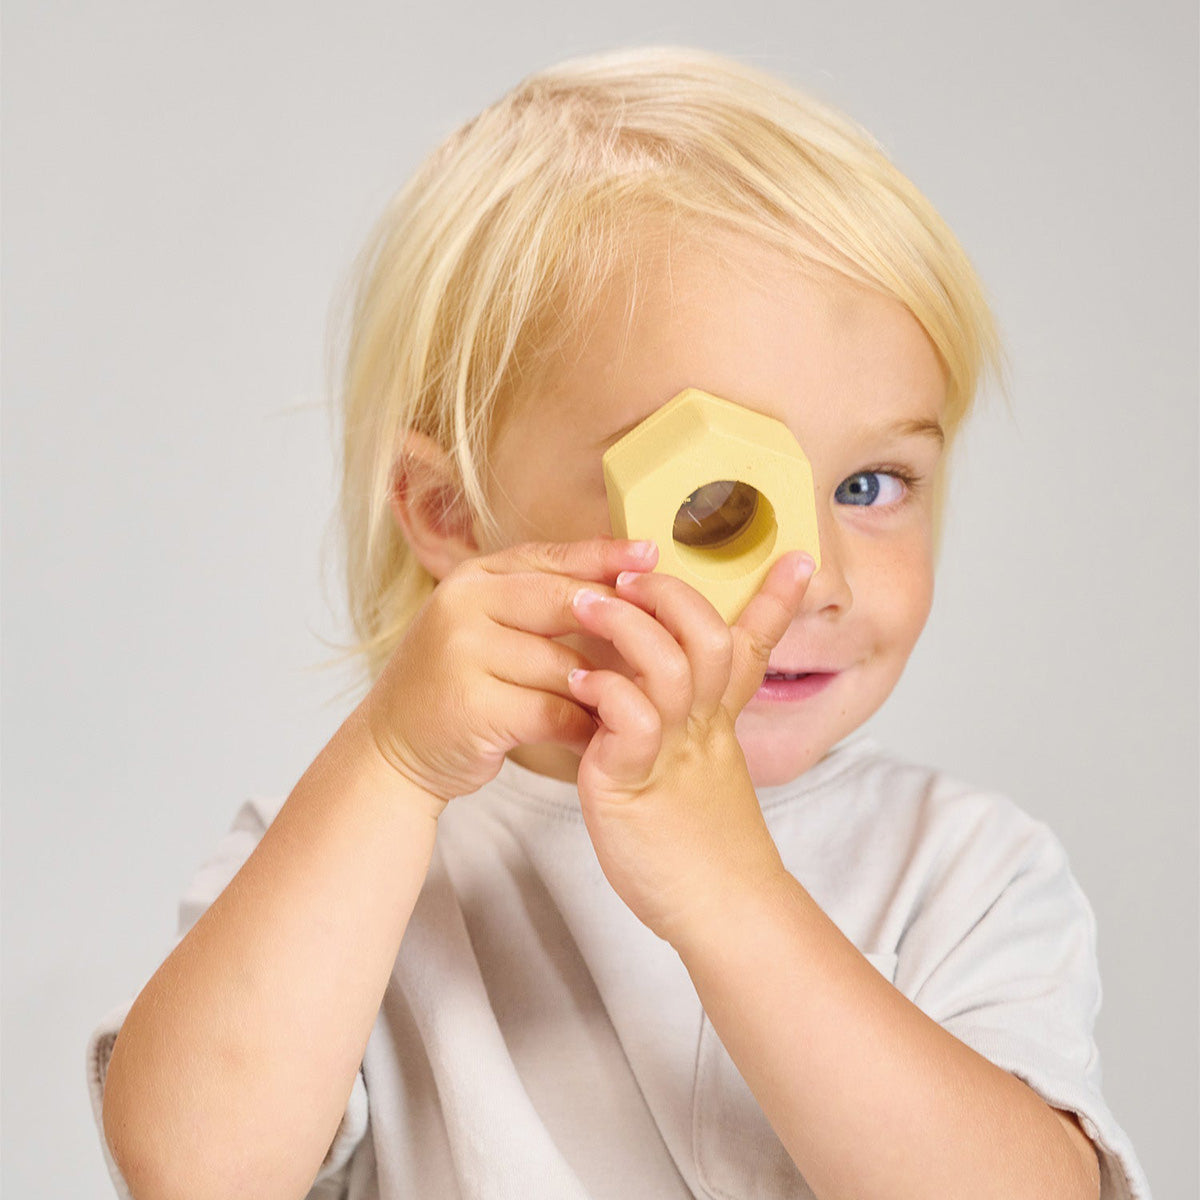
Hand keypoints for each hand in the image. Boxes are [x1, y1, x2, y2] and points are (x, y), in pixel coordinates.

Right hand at [358, 537, 657, 804]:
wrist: (392, 748)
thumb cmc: (454, 684)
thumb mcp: (483, 624)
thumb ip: (536, 597)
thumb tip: (621, 567)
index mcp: (470, 578)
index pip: (550, 557)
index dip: (605, 555)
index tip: (652, 556)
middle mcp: (462, 605)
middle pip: (564, 601)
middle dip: (618, 620)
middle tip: (660, 638)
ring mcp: (464, 654)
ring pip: (566, 663)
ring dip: (602, 689)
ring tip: (632, 701)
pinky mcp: (474, 706)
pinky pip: (554, 709)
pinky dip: (581, 726)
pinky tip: (594, 737)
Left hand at [566, 550, 815, 945]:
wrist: (722, 911)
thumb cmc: (702, 848)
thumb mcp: (707, 775)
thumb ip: (692, 732)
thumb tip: (662, 703)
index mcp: (718, 721)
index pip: (753, 647)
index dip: (776, 601)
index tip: (797, 558)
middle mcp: (703, 726)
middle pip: (709, 636)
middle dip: (671, 593)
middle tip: (632, 570)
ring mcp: (674, 750)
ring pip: (669, 666)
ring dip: (627, 625)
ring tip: (587, 603)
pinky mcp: (638, 779)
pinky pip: (630, 720)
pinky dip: (605, 691)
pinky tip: (578, 679)